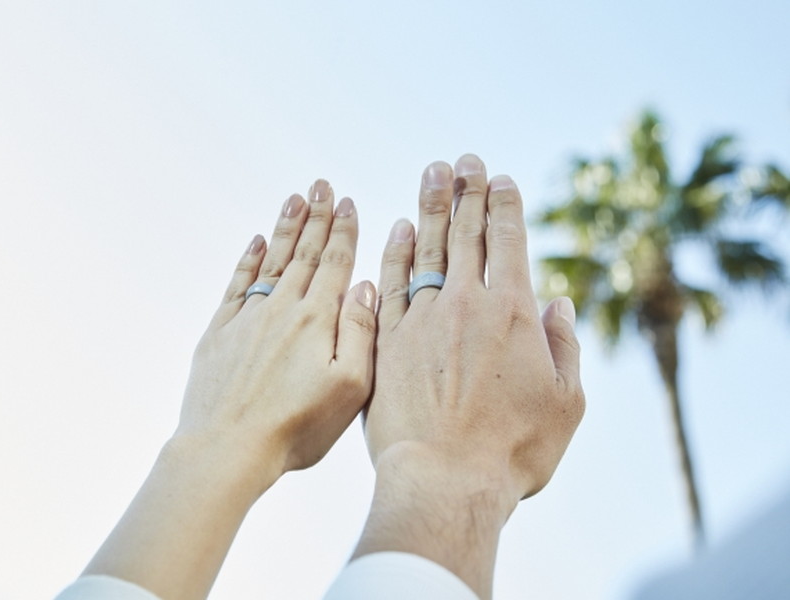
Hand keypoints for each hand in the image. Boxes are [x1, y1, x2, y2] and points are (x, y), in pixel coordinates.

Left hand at [180, 179, 376, 478]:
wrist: (227, 447)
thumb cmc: (294, 427)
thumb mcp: (349, 388)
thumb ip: (360, 333)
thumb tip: (363, 288)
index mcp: (317, 321)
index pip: (334, 263)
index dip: (343, 231)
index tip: (347, 203)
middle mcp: (282, 309)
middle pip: (304, 253)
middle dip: (316, 217)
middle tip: (321, 185)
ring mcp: (248, 318)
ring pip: (272, 261)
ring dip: (285, 229)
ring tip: (295, 198)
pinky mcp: (220, 333)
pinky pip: (238, 283)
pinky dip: (249, 260)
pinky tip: (256, 243)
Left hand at [354, 155, 583, 598]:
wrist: (445, 480)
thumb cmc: (513, 451)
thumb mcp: (565, 403)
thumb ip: (564, 346)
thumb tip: (556, 303)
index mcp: (513, 312)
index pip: (509, 240)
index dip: (504, 204)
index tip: (500, 178)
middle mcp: (466, 304)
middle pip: (466, 232)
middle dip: (467, 190)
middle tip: (462, 159)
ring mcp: (422, 319)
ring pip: (427, 247)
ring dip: (430, 207)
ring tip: (432, 173)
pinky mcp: (387, 341)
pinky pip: (390, 283)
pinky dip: (394, 253)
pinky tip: (397, 229)